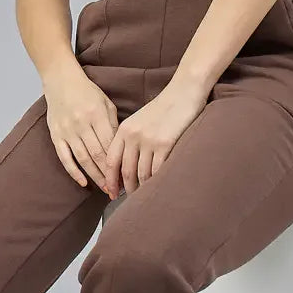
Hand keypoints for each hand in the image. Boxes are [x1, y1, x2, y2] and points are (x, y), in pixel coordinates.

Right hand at [42, 63, 118, 193]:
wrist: (61, 81)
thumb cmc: (87, 92)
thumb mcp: (106, 103)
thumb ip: (114, 124)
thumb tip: (123, 148)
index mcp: (97, 115)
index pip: (110, 144)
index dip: (119, 161)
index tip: (127, 174)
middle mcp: (81, 124)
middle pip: (98, 155)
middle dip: (109, 174)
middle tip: (118, 189)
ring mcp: (67, 131)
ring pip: (83, 159)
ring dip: (95, 176)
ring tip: (105, 189)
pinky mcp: (56, 135)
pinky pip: (65, 157)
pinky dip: (74, 172)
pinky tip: (83, 182)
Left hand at [104, 78, 209, 197]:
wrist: (183, 92)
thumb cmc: (164, 108)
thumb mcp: (139, 120)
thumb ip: (130, 139)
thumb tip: (126, 165)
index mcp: (124, 130)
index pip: (111, 160)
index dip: (109, 179)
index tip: (110, 192)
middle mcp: (133, 136)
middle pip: (125, 170)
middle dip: (125, 188)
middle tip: (129, 200)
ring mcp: (149, 140)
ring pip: (141, 173)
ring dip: (142, 188)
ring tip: (144, 196)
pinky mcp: (165, 144)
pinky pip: (157, 170)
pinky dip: (156, 181)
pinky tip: (157, 186)